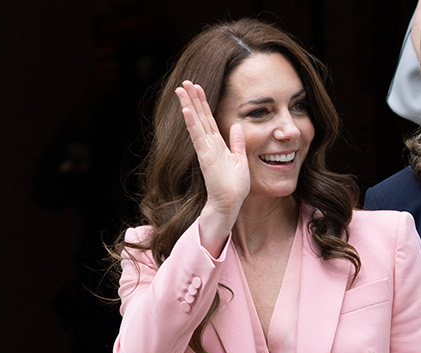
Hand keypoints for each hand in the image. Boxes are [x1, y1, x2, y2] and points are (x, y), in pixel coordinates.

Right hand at [175, 81, 248, 240]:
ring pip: (195, 122)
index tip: (197, 87)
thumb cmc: (235, 186)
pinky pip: (197, 136)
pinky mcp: (205, 156)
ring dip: (188, 105)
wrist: (231, 203)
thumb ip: (237, 142)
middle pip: (199, 116)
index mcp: (218, 144)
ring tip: (180, 89)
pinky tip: (185, 110)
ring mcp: (206, 149)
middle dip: (192, 98)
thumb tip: (238, 125)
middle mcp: (209, 144)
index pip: (208, 119)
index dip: (203, 103)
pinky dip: (191, 123)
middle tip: (184, 82)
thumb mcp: (240, 159)